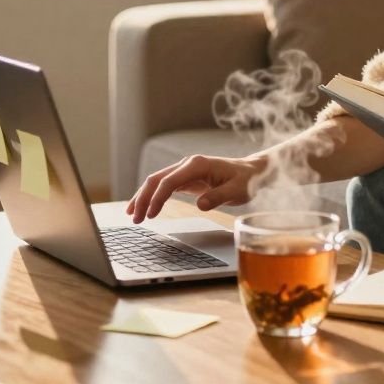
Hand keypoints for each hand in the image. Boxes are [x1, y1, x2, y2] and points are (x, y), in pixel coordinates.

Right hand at [126, 155, 263, 222]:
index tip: (150, 215)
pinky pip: (163, 186)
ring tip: (132, 215)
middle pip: (157, 179)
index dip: (157, 198)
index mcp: (197, 165)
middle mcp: (187, 164)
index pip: (170, 181)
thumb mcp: (237, 191)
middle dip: (143, 198)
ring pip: (156, 182)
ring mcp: (185, 170)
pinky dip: (151, 196)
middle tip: (135, 218)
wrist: (252, 172)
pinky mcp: (185, 178)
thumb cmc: (246, 181)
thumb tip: (200, 205)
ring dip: (143, 197)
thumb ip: (218, 196)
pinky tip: (142, 207)